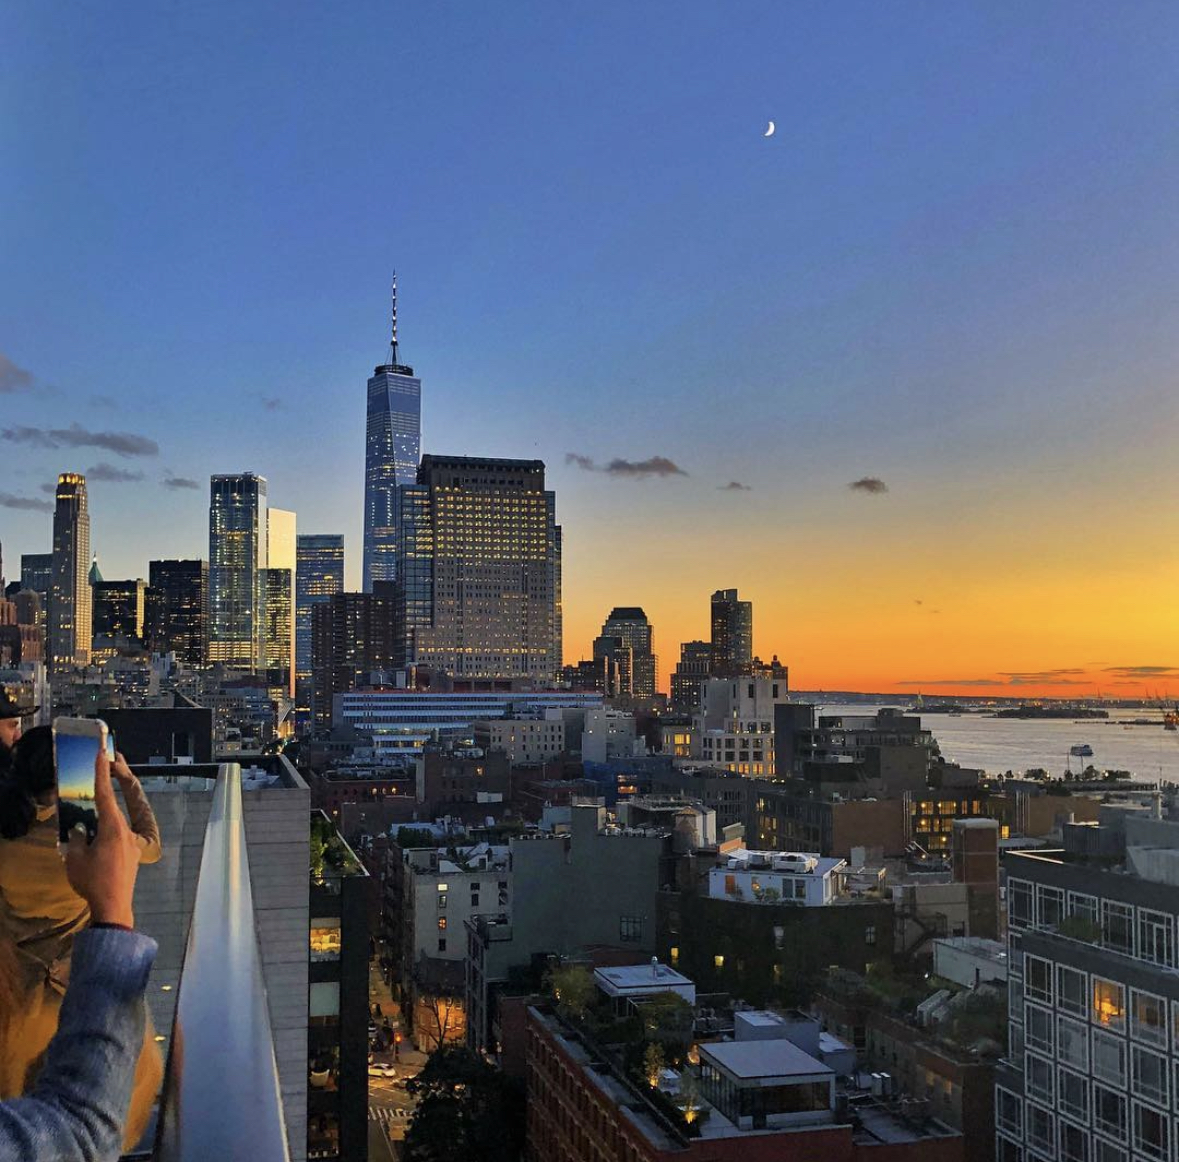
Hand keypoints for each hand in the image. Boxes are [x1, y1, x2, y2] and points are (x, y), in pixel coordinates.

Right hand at [64, 745, 139, 928]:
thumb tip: (82, 829)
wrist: (112, 907)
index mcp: (114, 828)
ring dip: (123, 795)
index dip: (102, 773)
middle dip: (123, 776)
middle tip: (115, 758)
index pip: (107, 795)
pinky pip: (128, 827)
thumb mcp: (76, 857)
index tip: (102, 754)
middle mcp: (128, 831)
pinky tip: (107, 817)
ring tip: (115, 778)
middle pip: (128, 797)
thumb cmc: (93, 882)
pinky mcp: (133, 851)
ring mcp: (133, 841)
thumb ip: (78, 837)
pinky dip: (120, 815)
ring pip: (130, 812)